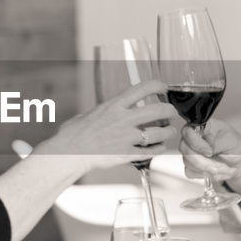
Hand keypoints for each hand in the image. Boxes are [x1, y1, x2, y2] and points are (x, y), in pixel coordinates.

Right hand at [33, 79, 178, 167]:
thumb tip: (106, 112)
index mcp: (114, 105)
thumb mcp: (89, 114)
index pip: (143, 88)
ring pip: (157, 132)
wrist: (68, 153)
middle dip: (169, 110)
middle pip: (157, 110)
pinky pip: (149, 152)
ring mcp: (126, 138)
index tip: (163, 87)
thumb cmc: (73, 134)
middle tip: (172, 112)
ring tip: (171, 131)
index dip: (158, 85)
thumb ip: (103, 112)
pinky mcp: (126, 154)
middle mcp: (123, 120)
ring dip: (168, 131)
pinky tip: (161, 147)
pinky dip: (159, 149)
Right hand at [179, 119, 240, 206]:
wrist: (239, 162)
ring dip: (205, 167)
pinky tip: (213, 169)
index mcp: (202, 126)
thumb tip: (207, 147)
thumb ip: (217, 142)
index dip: (197, 144)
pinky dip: (203, 173)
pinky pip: (189, 171)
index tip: (210, 152)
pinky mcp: (190, 164)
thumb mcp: (230, 141)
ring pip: (187, 161)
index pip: (187, 131)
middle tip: (217, 163)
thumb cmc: (235, 146)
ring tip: (219, 166)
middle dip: (202, 160)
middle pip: (185, 148)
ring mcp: (190, 151)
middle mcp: (193, 138)